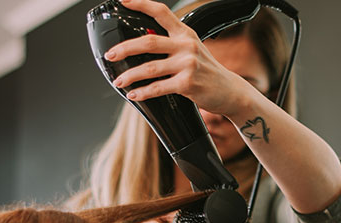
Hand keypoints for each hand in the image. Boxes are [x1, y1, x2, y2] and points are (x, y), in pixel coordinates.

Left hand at [103, 0, 248, 116]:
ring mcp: (187, 64)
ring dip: (130, 75)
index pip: (161, 11)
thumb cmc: (207, 71)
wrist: (229, 90)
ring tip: (119, 80)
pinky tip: (134, 94)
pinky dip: (143, 92)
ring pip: (150, 68)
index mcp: (185, 33)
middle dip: (124, 48)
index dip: (141, 4)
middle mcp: (186, 45)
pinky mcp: (187, 83)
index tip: (123, 0)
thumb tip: (142, 46)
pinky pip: (159, 88)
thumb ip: (172, 44)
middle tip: (110, 54)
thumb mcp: (193, 49)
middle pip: (148, 41)